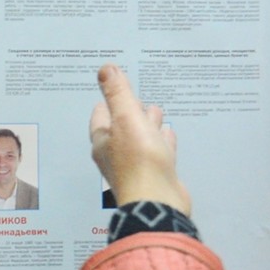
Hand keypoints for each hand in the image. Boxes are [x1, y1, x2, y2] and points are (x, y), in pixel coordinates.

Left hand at [89, 64, 192, 214]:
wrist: (158, 201)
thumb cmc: (138, 159)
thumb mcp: (126, 118)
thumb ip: (118, 93)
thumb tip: (105, 68)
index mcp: (103, 142)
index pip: (100, 117)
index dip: (108, 101)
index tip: (116, 88)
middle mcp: (116, 155)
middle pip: (122, 128)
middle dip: (130, 111)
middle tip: (139, 99)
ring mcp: (137, 167)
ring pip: (141, 139)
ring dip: (147, 125)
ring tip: (157, 111)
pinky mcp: (156, 175)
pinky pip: (158, 153)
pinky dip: (162, 141)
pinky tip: (169, 133)